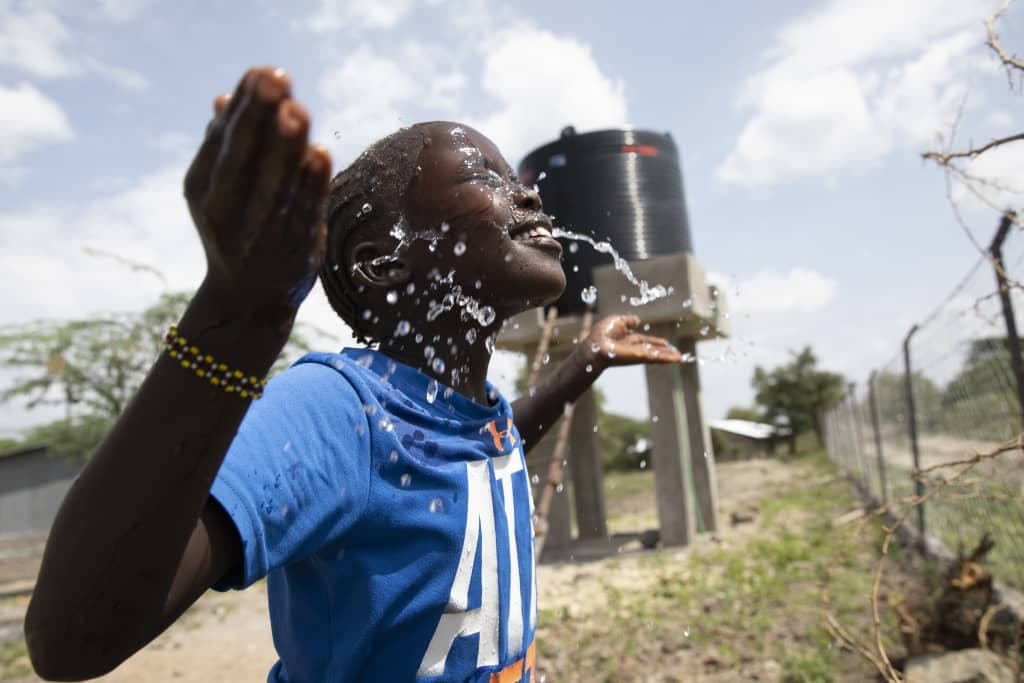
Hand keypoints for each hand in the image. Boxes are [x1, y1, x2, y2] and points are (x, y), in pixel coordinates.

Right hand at [184, 67, 331, 322]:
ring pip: (275, 184)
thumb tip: (223, 98)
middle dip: (260, 118)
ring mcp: (259, 232)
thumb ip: (223, 147)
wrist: (247, 300)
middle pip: (244, 158)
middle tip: (276, 78)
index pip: (223, 140)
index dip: (244, 106)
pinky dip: (312, 185)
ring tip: (296, 110)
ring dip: (287, 146)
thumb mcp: (218, 191)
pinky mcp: (294, 250)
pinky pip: (303, 213)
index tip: (261, 71)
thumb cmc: (237, 229)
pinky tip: (320, 155)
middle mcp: (226, 210)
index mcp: (203, 187)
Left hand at [583, 315, 682, 370]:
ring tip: (681, 358)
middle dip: (665, 352)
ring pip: (658, 356)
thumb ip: (629, 320)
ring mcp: (639, 353)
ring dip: (669, 357)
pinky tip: (678, 359)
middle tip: (677, 354)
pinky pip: (658, 358)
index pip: (647, 342)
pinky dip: (668, 358)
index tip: (667, 344)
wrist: (598, 344)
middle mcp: (636, 348)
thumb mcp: (618, 321)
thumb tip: (637, 320)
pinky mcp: (642, 357)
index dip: (657, 342)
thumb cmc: (603, 333)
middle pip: (654, 350)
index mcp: (630, 340)